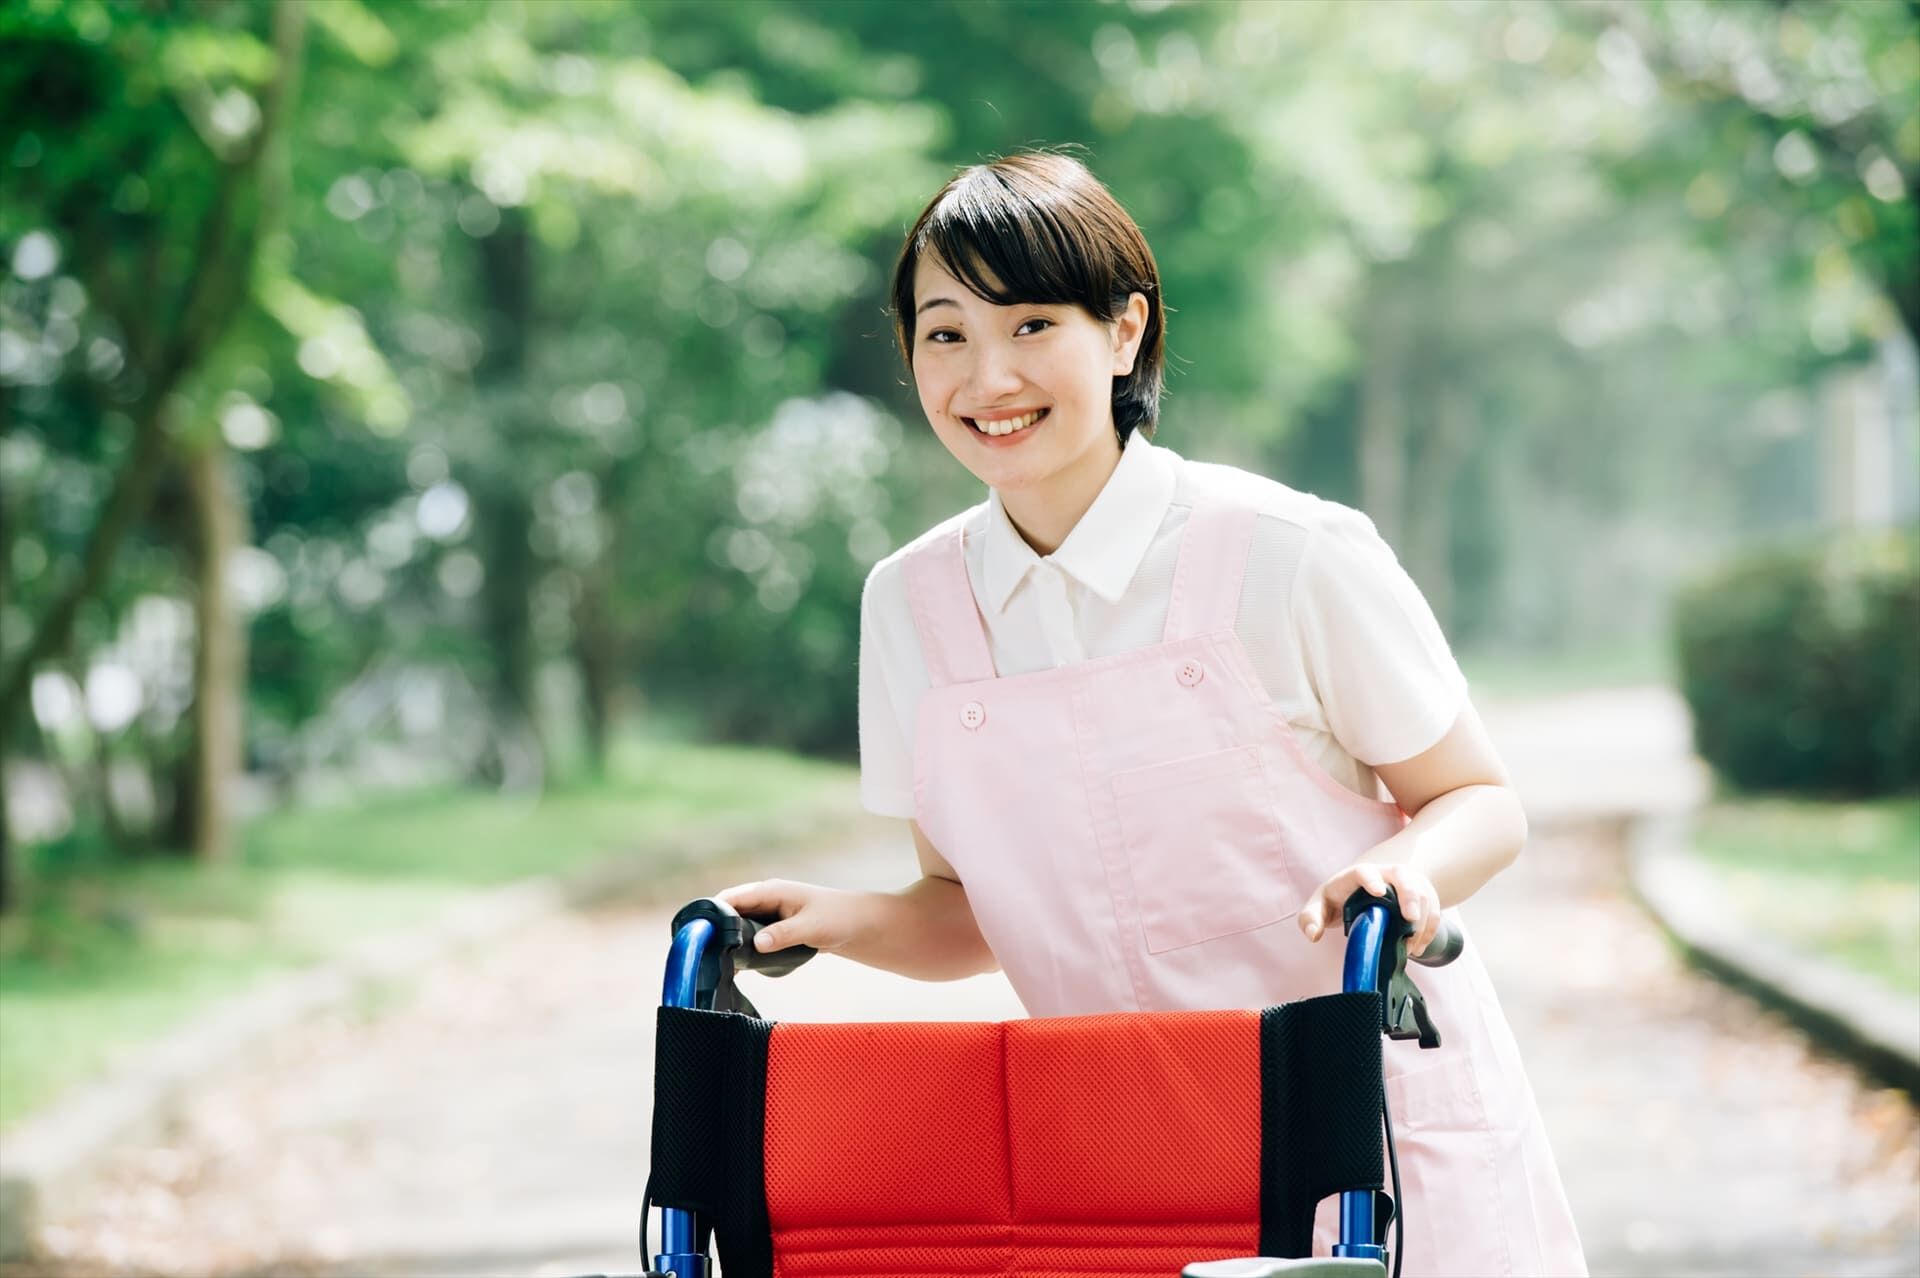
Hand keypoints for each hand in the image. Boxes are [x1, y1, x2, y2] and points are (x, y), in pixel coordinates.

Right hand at [714, 879, 870, 954]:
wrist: (858, 924)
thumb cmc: (838, 919)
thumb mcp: (811, 927)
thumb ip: (784, 934)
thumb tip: (756, 944)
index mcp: (771, 890)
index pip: (731, 898)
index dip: (712, 913)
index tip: (698, 933)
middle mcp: (766, 898)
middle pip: (730, 911)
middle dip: (716, 929)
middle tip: (703, 953)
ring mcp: (769, 913)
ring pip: (738, 924)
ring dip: (728, 939)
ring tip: (715, 962)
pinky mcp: (774, 927)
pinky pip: (750, 934)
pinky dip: (742, 946)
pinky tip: (736, 965)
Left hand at [1297, 861, 1441, 956]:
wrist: (1363, 892)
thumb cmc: (1338, 899)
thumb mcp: (1319, 906)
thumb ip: (1310, 918)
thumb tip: (1313, 935)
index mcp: (1358, 875)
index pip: (1365, 871)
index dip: (1372, 879)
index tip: (1378, 891)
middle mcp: (1386, 874)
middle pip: (1403, 877)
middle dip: (1410, 895)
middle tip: (1410, 918)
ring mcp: (1407, 883)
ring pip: (1423, 894)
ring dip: (1422, 920)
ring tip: (1410, 946)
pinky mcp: (1421, 896)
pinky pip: (1433, 909)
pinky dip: (1430, 928)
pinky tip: (1418, 947)